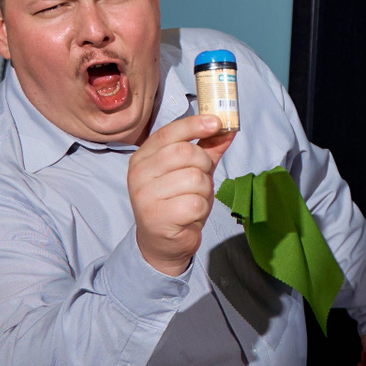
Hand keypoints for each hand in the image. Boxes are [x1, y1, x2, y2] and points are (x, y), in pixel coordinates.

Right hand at [126, 113, 233, 275]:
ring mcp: (144, 196)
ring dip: (204, 191)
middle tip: (201, 179)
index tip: (217, 122)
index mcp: (143, 158)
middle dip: (204, 165)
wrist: (162, 243)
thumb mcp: (191, 171)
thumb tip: (227, 128)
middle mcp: (138, 174)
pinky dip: (201, 209)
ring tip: (193, 201)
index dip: (195, 124)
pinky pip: (195, 203)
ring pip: (194, 178)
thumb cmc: (177, 202)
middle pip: (185, 153)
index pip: (169, 132)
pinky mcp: (156, 217)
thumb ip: (207, 149)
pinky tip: (190, 215)